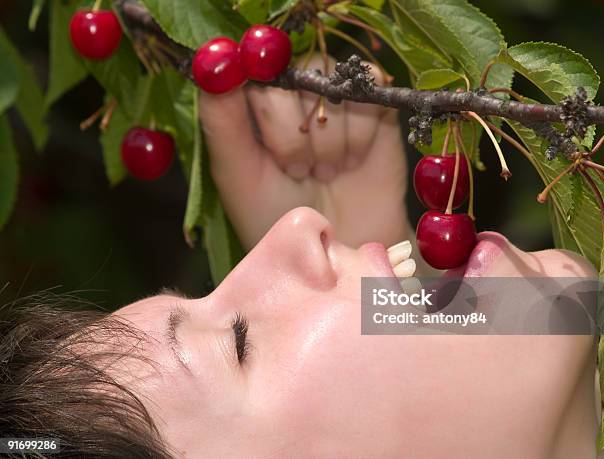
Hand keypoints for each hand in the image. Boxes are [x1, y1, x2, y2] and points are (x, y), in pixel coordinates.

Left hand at [199, 56, 410, 250]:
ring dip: (328, 140)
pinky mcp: (374, 105)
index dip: (262, 104)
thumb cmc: (280, 216)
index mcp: (252, 103)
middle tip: (298, 173)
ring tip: (325, 173)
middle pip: (291, 75)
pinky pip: (369, 91)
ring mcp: (334, 95)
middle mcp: (292, 91)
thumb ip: (222, 119)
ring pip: (330, 84)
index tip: (270, 146)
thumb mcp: (238, 174)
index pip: (249, 68)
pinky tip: (352, 162)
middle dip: (293, 136)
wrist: (339, 248)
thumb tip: (216, 64)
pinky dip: (359, 135)